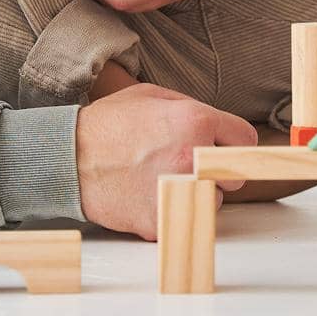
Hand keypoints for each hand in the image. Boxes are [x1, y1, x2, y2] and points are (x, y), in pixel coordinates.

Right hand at [74, 83, 255, 239]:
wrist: (70, 158)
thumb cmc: (108, 124)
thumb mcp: (151, 95)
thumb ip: (190, 108)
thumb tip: (217, 126)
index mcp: (195, 121)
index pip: (246, 141)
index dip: (232, 143)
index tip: (219, 147)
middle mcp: (193, 156)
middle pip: (234, 176)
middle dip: (216, 171)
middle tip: (185, 164)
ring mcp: (179, 190)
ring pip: (212, 202)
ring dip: (196, 194)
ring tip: (162, 179)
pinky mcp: (163, 220)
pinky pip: (185, 220)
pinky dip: (173, 213)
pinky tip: (149, 196)